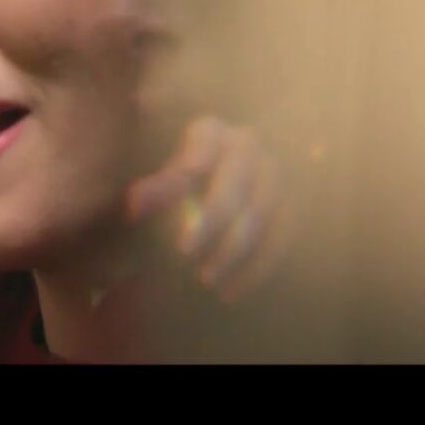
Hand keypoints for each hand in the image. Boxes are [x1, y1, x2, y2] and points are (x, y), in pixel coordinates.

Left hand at [126, 116, 291, 302]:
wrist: (198, 225)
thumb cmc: (169, 200)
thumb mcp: (156, 195)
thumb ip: (151, 195)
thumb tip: (136, 204)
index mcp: (210, 132)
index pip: (206, 136)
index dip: (198, 153)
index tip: (187, 172)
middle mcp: (247, 147)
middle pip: (235, 180)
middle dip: (211, 217)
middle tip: (183, 251)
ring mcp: (273, 177)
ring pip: (260, 213)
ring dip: (232, 250)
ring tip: (204, 279)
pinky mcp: (288, 210)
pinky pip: (281, 239)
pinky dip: (256, 268)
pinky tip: (229, 292)